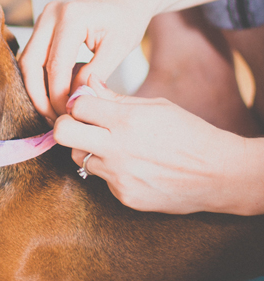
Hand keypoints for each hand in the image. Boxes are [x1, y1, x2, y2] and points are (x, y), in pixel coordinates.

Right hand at [19, 0, 153, 119]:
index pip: (55, 67)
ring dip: (37, 90)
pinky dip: (41, 78)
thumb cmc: (128, 16)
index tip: (69, 116)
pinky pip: (34, 57)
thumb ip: (94, 75)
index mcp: (70, 17)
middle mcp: (50, 14)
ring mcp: (43, 18)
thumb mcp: (118, 48)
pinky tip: (55, 95)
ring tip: (54, 111)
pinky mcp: (43, 26)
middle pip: (29, 65)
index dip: (58, 97)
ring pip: (27, 62)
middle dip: (38, 97)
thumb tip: (73, 100)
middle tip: (54, 119)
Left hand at [54, 78, 252, 214]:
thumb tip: (88, 84)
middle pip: (63, 134)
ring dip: (88, 149)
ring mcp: (119, 175)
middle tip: (79, 125)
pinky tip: (134, 166)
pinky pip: (102, 179)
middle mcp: (118, 149)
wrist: (217, 174)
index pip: (77, 106)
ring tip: (112, 146)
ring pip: (79, 158)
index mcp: (127, 120)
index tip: (85, 106)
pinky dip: (110, 170)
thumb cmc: (190, 135)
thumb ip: (117, 99)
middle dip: (66, 126)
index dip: (78, 104)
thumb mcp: (157, 107)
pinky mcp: (123, 195)